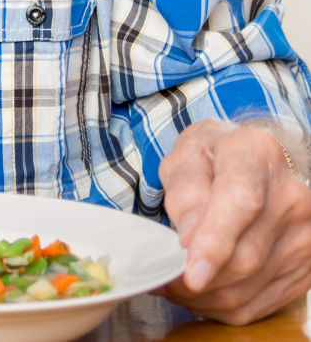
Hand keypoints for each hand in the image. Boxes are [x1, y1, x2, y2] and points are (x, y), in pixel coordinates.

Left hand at [158, 120, 310, 322]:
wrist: (258, 164)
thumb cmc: (216, 155)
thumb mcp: (188, 154)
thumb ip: (185, 189)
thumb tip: (188, 238)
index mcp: (256, 154)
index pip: (240, 201)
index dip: (214, 241)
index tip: (191, 273)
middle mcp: (290, 196)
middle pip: (244, 256)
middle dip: (195, 277)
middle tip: (162, 276)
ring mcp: (302, 236)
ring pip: (247, 288)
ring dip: (204, 296)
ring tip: (175, 283)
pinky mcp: (303, 268)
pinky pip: (257, 304)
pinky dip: (222, 305)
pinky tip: (201, 290)